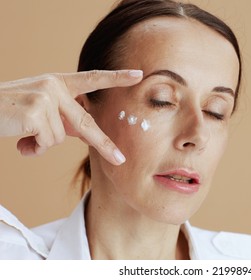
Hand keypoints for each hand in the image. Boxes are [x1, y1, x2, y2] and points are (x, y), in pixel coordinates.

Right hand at [0, 70, 142, 164]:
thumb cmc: (10, 111)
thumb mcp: (41, 109)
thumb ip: (64, 118)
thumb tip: (86, 136)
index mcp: (59, 82)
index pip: (92, 78)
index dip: (116, 77)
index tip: (139, 75)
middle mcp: (55, 85)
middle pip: (86, 123)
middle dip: (103, 145)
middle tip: (119, 160)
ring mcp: (46, 97)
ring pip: (60, 137)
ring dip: (43, 142)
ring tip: (25, 133)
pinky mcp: (36, 112)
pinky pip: (46, 142)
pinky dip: (34, 147)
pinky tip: (20, 137)